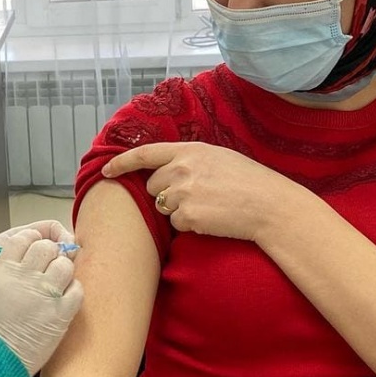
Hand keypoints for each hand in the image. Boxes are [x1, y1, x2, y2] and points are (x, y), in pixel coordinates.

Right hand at [0, 228, 83, 375]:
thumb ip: (3, 278)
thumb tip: (16, 271)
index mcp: (5, 271)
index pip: (23, 239)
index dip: (32, 241)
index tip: (36, 248)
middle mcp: (26, 277)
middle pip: (47, 248)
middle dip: (50, 253)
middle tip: (50, 264)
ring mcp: (45, 294)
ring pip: (65, 265)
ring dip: (63, 270)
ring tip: (59, 282)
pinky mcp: (61, 314)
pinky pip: (77, 290)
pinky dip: (73, 291)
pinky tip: (66, 299)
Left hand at [102, 142, 304, 241]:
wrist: (269, 205)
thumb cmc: (248, 181)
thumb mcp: (218, 158)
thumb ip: (189, 160)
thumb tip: (165, 169)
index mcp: (189, 150)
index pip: (144, 153)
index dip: (122, 162)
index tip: (107, 170)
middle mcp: (181, 168)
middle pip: (152, 186)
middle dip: (166, 193)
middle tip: (197, 196)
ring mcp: (183, 192)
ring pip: (163, 207)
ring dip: (179, 210)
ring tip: (209, 206)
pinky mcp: (187, 216)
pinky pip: (176, 225)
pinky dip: (190, 225)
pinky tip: (212, 218)